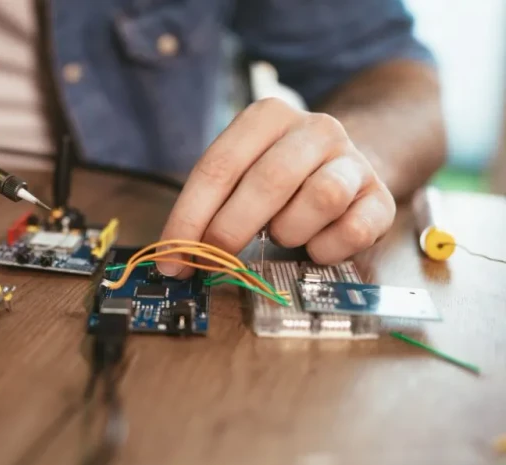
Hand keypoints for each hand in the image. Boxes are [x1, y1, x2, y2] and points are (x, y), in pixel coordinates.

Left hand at [158, 98, 394, 275]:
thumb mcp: (241, 176)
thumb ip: (209, 207)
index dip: (189, 219)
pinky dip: (326, 248)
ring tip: (283, 234)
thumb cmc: (282, 179)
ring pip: (321, 199)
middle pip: (268, 182)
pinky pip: (353, 230)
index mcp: (268, 117)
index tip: (173, 259)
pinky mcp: (380, 196)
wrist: (348, 167)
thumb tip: (175, 257)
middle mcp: (315, 128)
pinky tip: (316, 245)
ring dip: (290, 231)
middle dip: (231, 230)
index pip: (218, 168)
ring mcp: (353, 160)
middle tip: (214, 260)